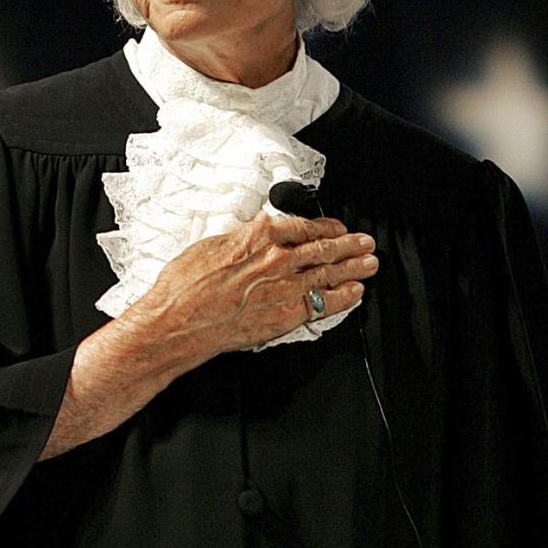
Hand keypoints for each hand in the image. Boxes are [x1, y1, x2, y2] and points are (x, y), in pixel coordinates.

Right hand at [41, 215, 378, 458]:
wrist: (177, 322)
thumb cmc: (185, 285)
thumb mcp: (213, 243)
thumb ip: (243, 235)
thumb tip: (260, 227)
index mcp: (259, 235)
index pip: (305, 226)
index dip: (327, 226)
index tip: (338, 227)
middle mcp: (277, 259)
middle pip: (324, 248)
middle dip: (350, 245)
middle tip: (366, 242)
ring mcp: (283, 288)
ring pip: (328, 273)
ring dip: (353, 267)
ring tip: (370, 263)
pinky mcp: (284, 315)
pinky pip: (322, 304)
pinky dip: (342, 297)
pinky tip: (354, 293)